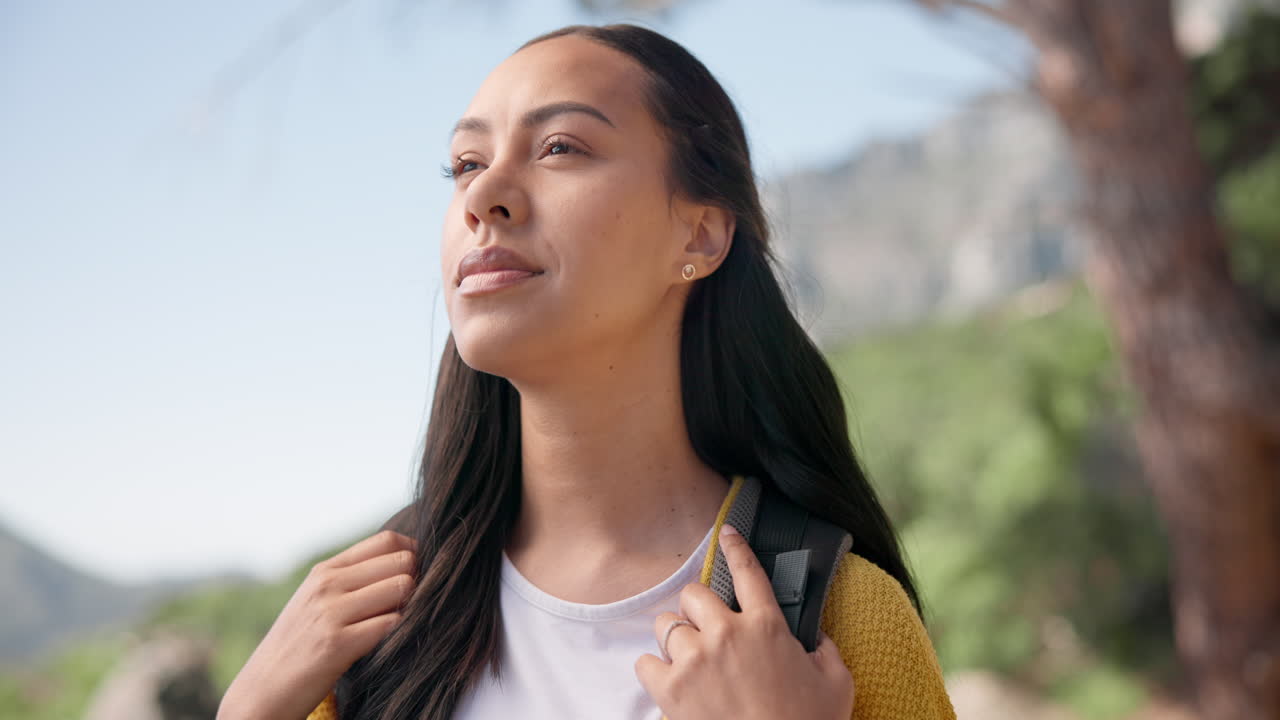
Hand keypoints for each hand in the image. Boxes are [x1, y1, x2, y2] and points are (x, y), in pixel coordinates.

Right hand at [217, 530, 417, 719]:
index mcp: (326, 570)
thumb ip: (353, 580)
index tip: (416, 578)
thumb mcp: (318, 601)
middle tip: (410, 606)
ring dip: (410, 607)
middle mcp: (327, 584)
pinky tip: (388, 644)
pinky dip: (399, 633)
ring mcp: (330, 613)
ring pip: (402, 587)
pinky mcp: (337, 645)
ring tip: (398, 625)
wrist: (262, 691)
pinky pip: (391, 623)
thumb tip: (405, 565)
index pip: (388, 541)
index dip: (413, 555)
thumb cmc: (299, 647)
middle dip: (416, 582)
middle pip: (401, 561)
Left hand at [634, 524, 854, 719]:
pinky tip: (670, 681)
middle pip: (694, 594)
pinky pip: (645, 662)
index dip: (736, 548)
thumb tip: (819, 643)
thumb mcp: (836, 684)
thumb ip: (826, 654)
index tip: (727, 533)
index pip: (748, 573)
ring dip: (676, 638)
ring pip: (666, 624)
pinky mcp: (671, 689)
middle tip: (706, 629)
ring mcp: (696, 660)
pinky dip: (655, 669)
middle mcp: (727, 634)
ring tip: (688, 658)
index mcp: (767, 626)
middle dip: (698, 609)